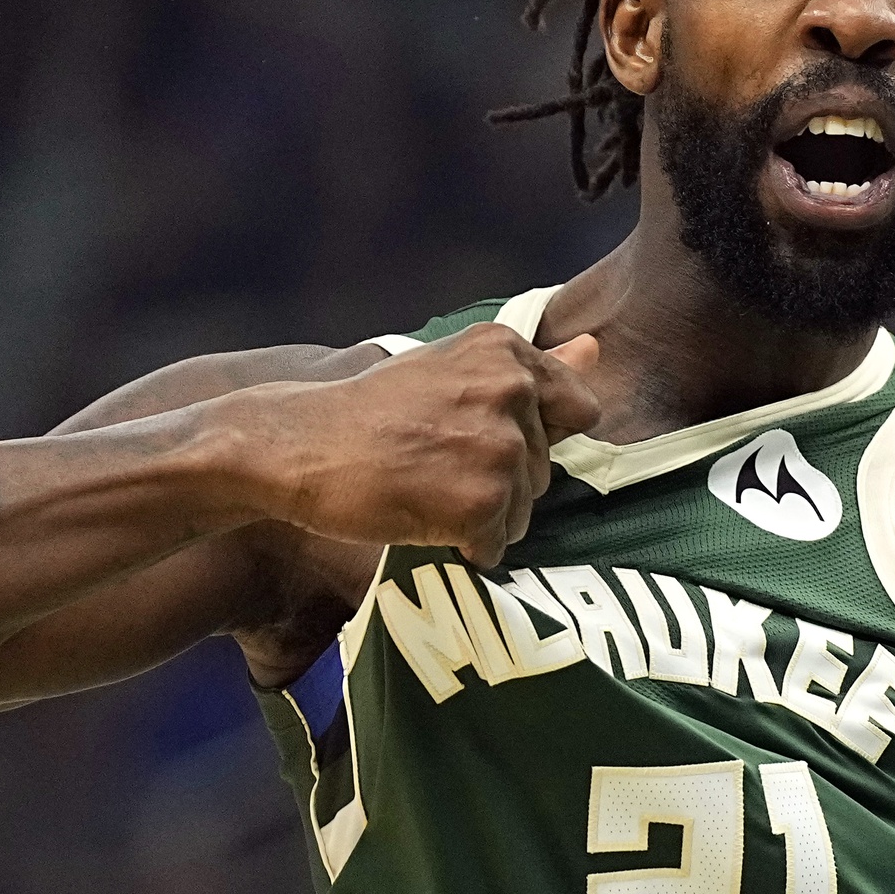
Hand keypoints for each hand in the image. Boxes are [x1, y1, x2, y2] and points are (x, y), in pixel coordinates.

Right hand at [235, 324, 603, 566]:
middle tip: (432, 465)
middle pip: (545, 468)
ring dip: (482, 516)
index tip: (482, 440)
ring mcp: (500, 449)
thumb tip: (596, 347)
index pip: (578, 408)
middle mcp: (512, 392)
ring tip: (423, 489)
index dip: (536, 436)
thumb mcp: (453, 368)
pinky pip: (496, 545)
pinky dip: (463, 546)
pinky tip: (420, 517)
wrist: (298, 445)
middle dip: (500, 480)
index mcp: (508, 353)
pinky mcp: (482, 502)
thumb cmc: (369, 411)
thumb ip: (533, 366)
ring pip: (524, 511)